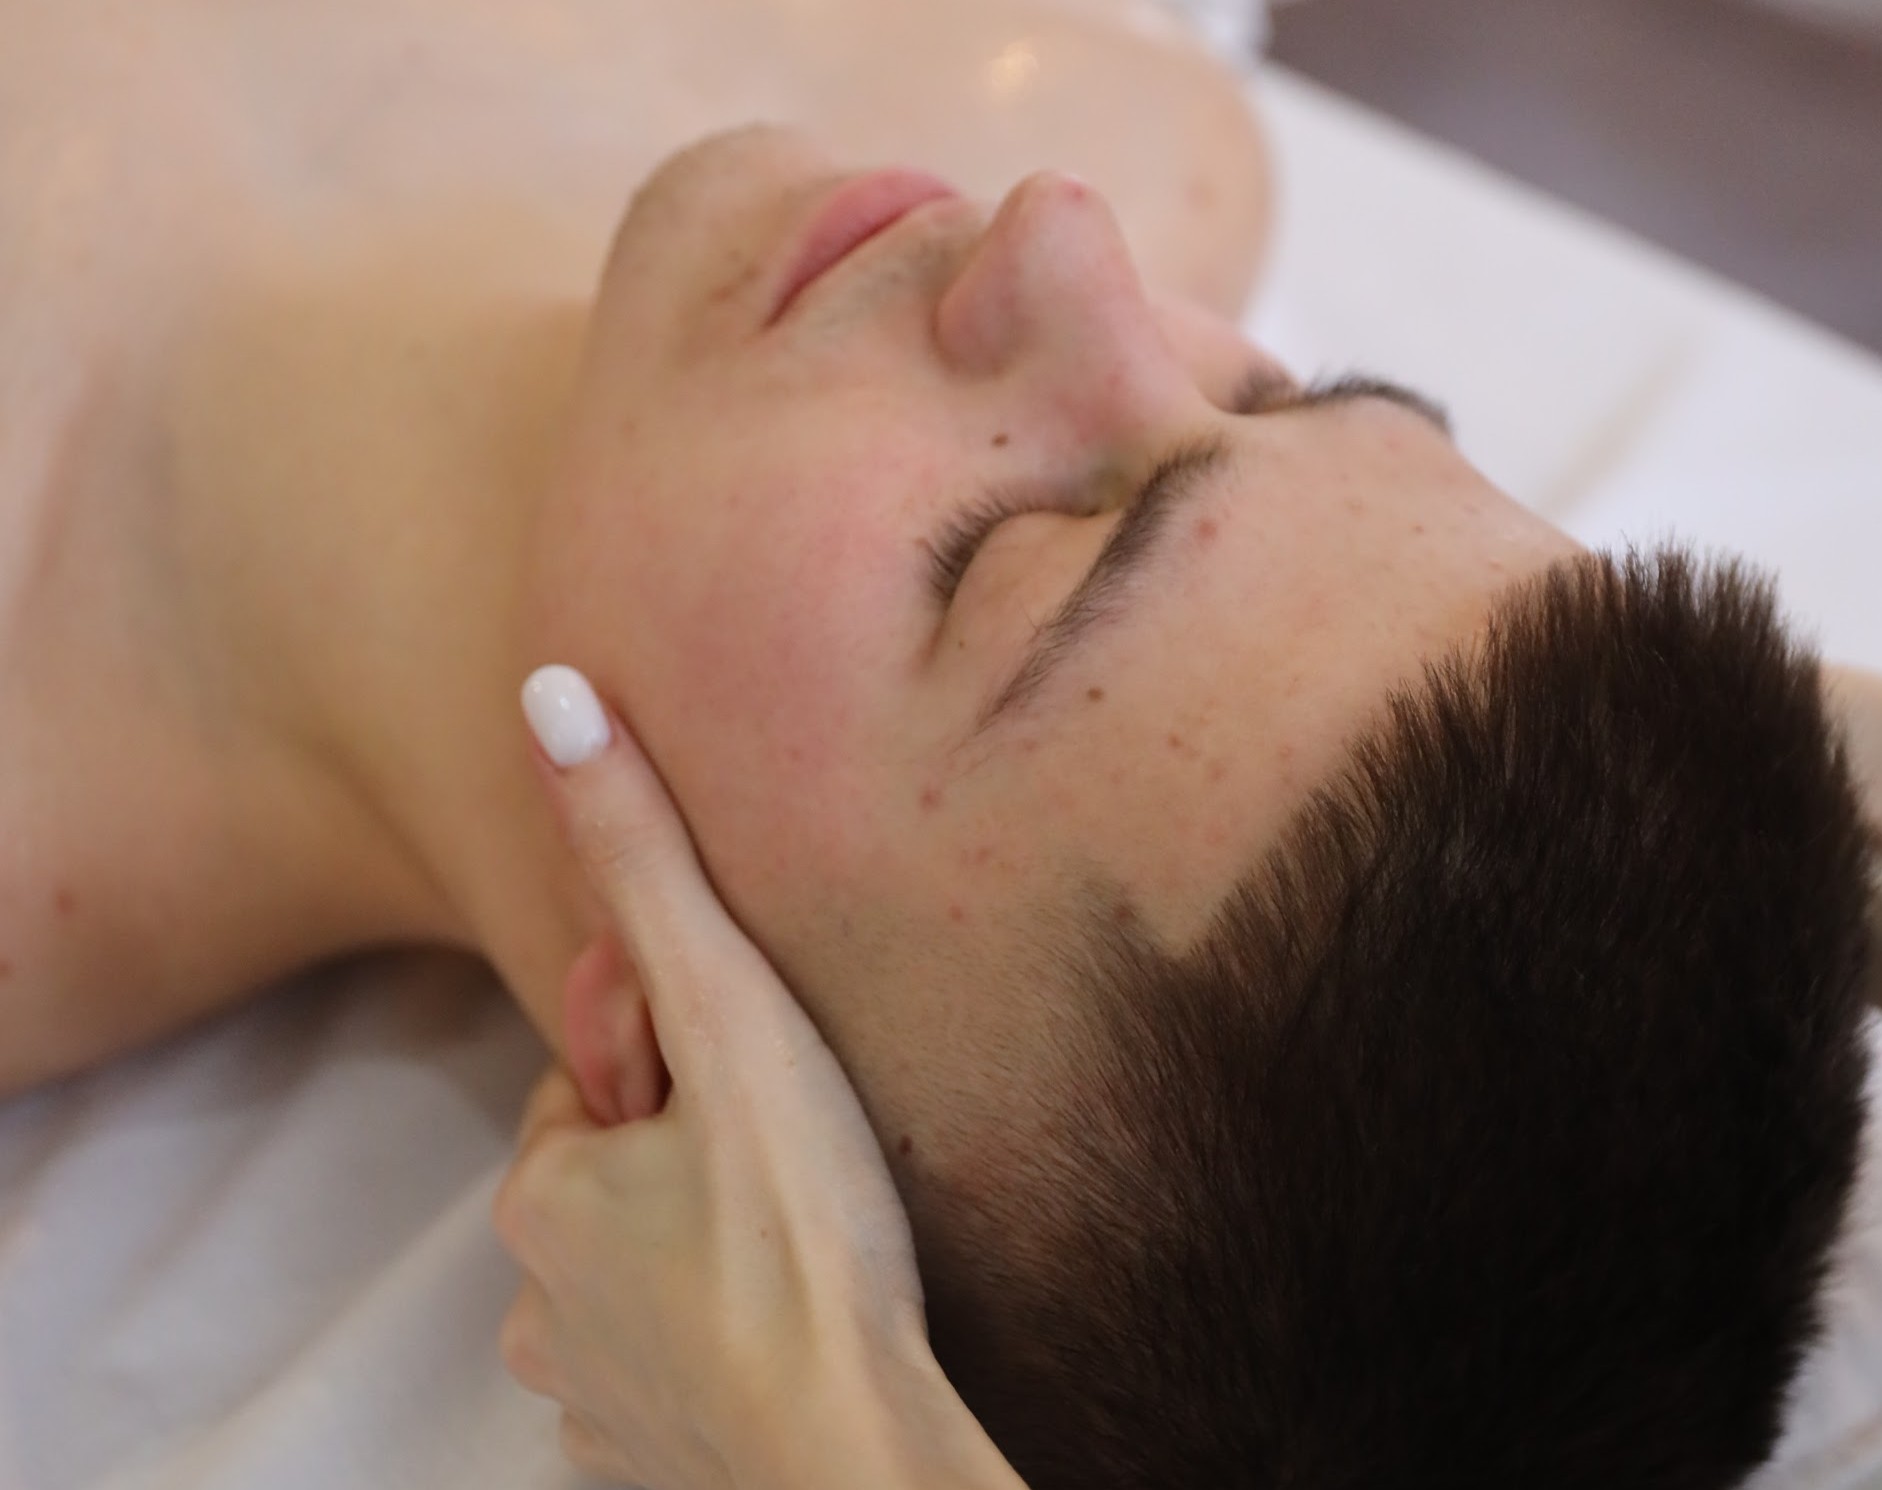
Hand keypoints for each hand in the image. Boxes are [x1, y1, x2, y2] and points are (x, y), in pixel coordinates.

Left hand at [495, 665, 1023, 1489]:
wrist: (854, 1456)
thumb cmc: (806, 1238)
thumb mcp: (731, 1020)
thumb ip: (644, 866)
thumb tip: (548, 697)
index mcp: (545, 1191)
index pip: (596, 1078)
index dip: (679, 1057)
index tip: (755, 1077)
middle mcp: (538, 1300)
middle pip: (620, 1174)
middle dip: (692, 1148)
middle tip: (797, 1157)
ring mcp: (592, 1392)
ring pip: (647, 1270)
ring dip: (710, 1242)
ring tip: (810, 1240)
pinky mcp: (648, 1460)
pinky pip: (674, 1362)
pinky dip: (723, 1334)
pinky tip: (799, 1319)